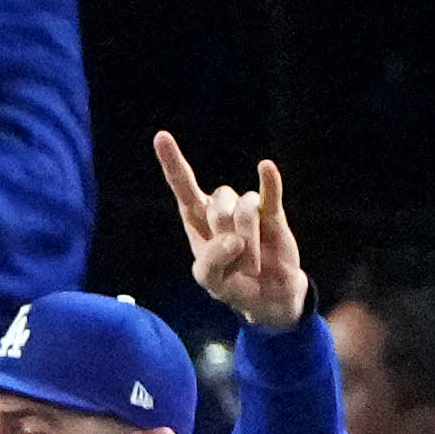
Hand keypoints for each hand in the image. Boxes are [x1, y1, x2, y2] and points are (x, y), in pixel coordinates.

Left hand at [153, 130, 304, 327]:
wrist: (268, 296)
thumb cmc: (233, 284)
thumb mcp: (210, 281)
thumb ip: (210, 263)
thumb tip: (233, 240)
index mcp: (197, 220)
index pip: (183, 186)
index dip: (172, 162)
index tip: (161, 137)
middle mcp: (220, 208)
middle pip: (219, 203)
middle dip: (228, 239)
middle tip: (237, 266)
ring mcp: (247, 208)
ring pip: (245, 207)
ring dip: (249, 241)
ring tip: (253, 264)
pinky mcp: (273, 213)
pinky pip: (270, 193)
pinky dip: (269, 181)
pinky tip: (265, 168)